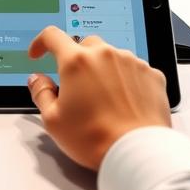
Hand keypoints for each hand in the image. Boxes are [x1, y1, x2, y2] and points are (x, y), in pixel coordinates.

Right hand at [27, 27, 170, 169]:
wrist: (137, 152)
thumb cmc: (94, 138)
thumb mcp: (53, 120)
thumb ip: (41, 93)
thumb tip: (37, 80)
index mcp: (76, 62)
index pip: (52, 36)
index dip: (41, 43)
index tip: (39, 53)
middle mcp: (105, 54)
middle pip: (85, 45)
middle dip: (77, 60)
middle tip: (76, 86)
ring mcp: (131, 62)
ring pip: (111, 56)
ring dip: (103, 70)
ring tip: (103, 100)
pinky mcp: (151, 74)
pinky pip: (134, 69)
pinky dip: (126, 80)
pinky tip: (123, 102)